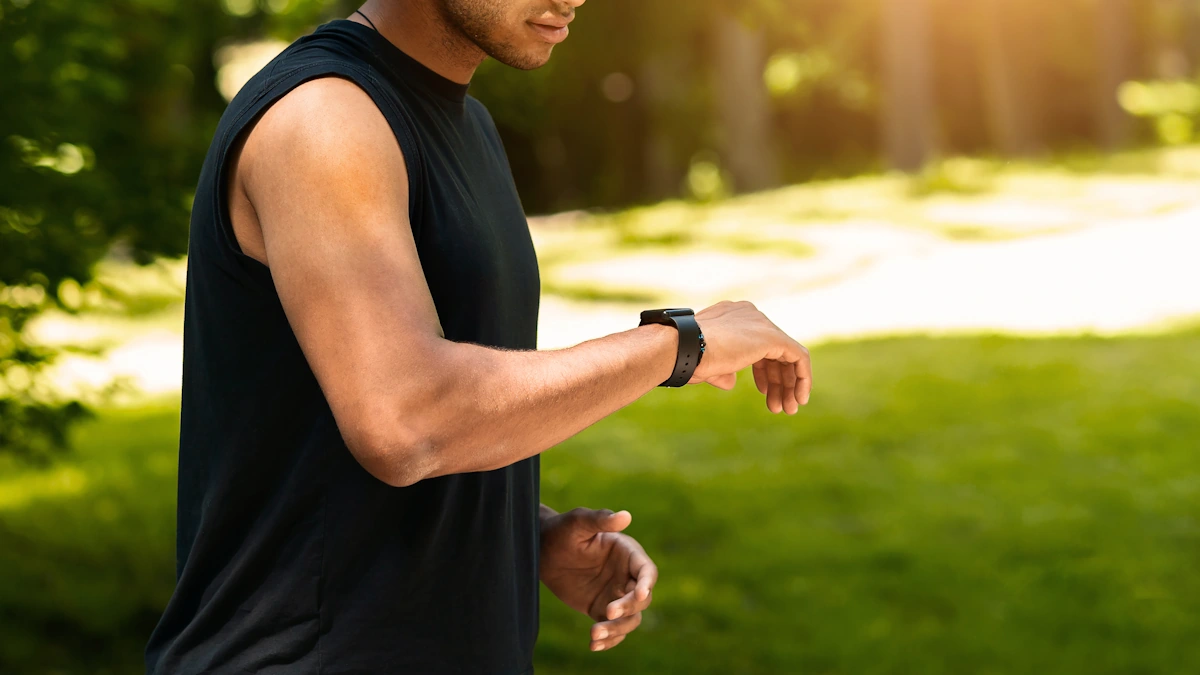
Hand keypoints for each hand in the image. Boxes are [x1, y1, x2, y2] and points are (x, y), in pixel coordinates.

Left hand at [540, 507, 658, 651]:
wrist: (541, 551)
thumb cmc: (561, 531)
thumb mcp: (578, 522)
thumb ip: (600, 520)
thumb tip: (625, 516)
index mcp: (627, 553)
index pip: (646, 571)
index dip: (646, 583)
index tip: (638, 595)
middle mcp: (625, 575)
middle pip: (641, 599)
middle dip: (628, 608)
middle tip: (606, 612)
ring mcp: (615, 594)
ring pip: (630, 619)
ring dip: (617, 629)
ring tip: (595, 634)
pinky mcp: (600, 609)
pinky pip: (612, 629)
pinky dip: (608, 640)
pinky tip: (594, 645)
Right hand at [689, 300, 812, 414]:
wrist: (684, 349)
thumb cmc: (687, 358)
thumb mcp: (707, 364)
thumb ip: (724, 370)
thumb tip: (730, 383)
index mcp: (733, 316)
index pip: (757, 344)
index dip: (764, 371)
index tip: (764, 391)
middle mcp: (749, 314)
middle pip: (773, 350)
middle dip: (779, 380)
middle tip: (780, 407)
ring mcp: (761, 323)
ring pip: (788, 355)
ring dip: (790, 384)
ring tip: (788, 409)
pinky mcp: (772, 336)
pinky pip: (799, 357)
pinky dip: (803, 378)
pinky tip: (800, 398)